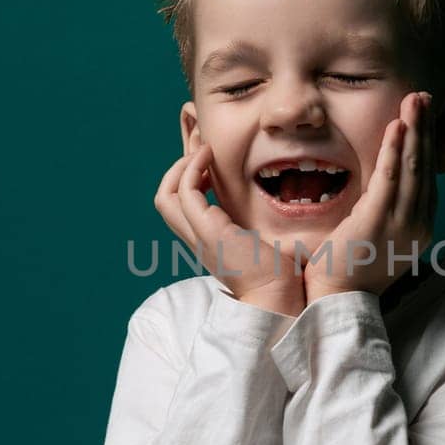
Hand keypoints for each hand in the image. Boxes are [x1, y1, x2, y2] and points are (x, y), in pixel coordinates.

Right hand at [154, 145, 305, 316]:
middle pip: (164, 199)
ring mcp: (199, 235)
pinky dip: (192, 168)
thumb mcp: (261, 241)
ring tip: (204, 150)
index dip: (187, 180)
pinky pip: (186, 193)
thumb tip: (271, 205)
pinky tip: (211, 156)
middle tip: (201, 147)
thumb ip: (255, 225)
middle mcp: (197, 238)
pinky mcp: (209, 231)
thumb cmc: (279, 275)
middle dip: (178, 168)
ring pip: (166, 196)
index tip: (209, 163)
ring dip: (182, 165)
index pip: (179, 207)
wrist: (279, 297)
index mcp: (207, 241)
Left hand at [302, 90, 435, 303]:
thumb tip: (385, 187)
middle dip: (425, 128)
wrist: (336, 301)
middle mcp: (419, 225)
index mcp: (419, 227)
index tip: (423, 116)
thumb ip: (385, 210)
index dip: (426, 143)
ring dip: (414, 130)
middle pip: (425, 167)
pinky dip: (395, 151)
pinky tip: (396, 127)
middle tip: (424, 97)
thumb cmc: (349, 269)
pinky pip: (390, 180)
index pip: (427, 177)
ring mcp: (402, 225)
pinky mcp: (379, 223)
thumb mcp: (376, 235)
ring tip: (415, 101)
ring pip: (413, 168)